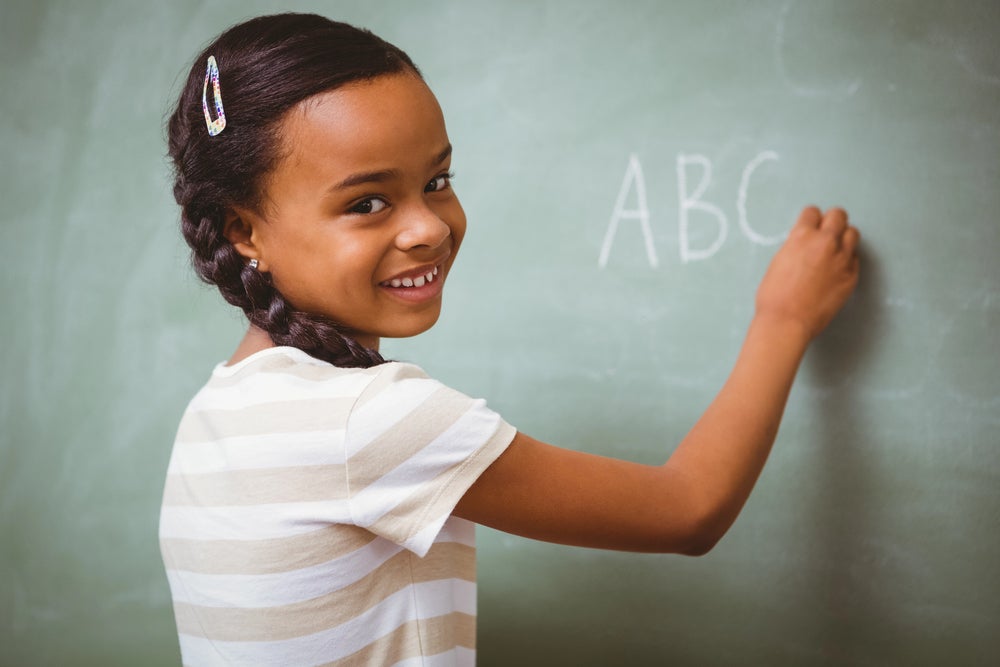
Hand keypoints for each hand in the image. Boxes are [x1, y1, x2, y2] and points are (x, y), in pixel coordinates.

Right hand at [755, 207, 859, 341]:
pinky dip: (847, 260)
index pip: (813, 212)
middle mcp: (825, 242)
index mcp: (802, 236)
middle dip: (831, 221)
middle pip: (838, 215)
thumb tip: (806, 242)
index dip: (811, 219)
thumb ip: (796, 246)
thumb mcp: (779, 261)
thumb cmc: (775, 297)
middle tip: (826, 233)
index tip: (811, 226)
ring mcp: (842, 259)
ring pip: (853, 233)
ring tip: (834, 250)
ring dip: (843, 238)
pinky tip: (835, 270)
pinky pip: (854, 258)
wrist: (787, 322)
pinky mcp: (851, 276)